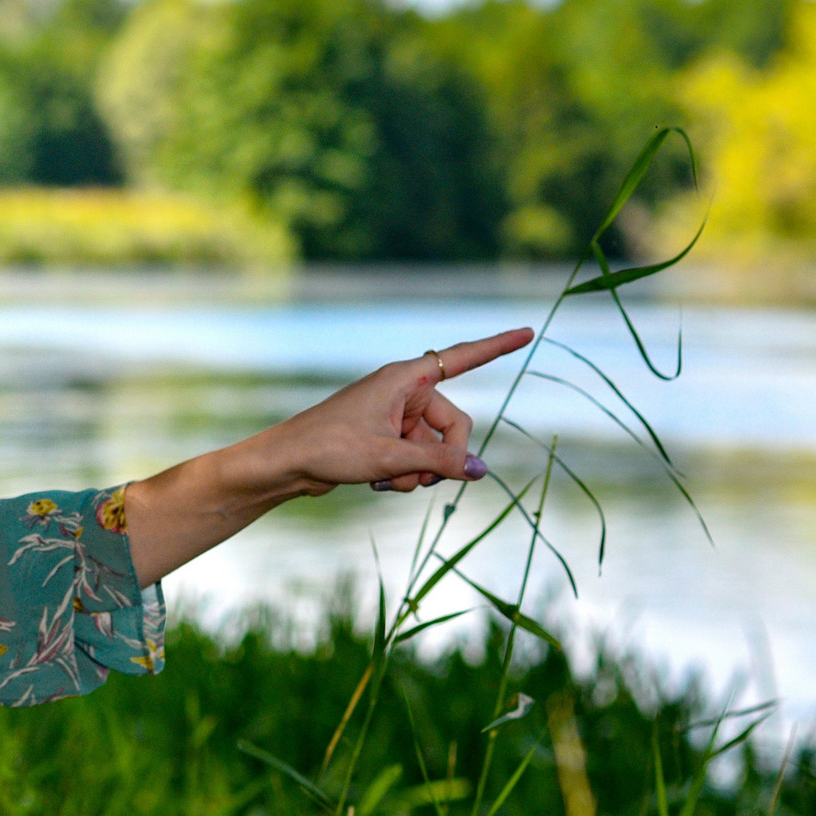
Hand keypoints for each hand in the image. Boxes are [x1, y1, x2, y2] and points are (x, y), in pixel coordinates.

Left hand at [266, 329, 534, 495]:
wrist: (287, 463)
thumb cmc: (330, 447)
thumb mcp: (390, 458)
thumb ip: (439, 463)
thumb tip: (482, 471)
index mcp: (405, 378)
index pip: (462, 358)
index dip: (496, 347)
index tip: (528, 332)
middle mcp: (404, 393)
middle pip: (455, 427)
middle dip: (441, 459)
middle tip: (416, 477)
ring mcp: (396, 416)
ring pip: (436, 450)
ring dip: (418, 473)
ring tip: (385, 481)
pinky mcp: (388, 438)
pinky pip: (417, 460)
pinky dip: (404, 475)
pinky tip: (376, 483)